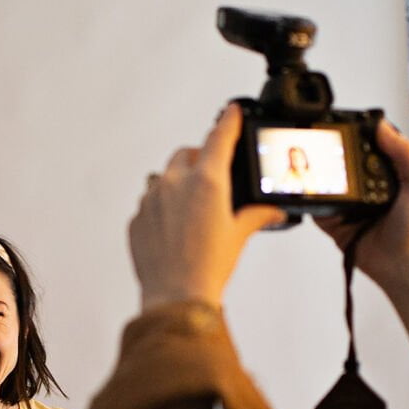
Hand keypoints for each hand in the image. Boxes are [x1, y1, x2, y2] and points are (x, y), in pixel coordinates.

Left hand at [130, 104, 285, 308]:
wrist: (176, 296)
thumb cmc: (208, 267)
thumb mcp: (238, 236)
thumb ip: (255, 217)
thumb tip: (271, 213)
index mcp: (207, 182)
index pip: (219, 138)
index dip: (228, 122)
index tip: (231, 112)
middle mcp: (175, 184)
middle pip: (187, 154)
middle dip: (200, 159)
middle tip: (213, 177)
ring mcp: (151, 199)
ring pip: (163, 176)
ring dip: (177, 182)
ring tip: (190, 206)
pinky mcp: (136, 218)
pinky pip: (149, 202)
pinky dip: (161, 207)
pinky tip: (174, 229)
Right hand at [315, 119, 408, 288]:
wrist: (405, 264)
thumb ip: (405, 152)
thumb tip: (382, 128)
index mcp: (387, 176)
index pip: (367, 150)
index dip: (357, 138)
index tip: (345, 128)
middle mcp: (367, 190)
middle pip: (343, 166)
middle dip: (333, 157)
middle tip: (324, 148)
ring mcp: (350, 207)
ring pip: (328, 186)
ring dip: (321, 178)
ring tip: (314, 168)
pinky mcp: (336, 225)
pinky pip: (318, 209)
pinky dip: (314, 202)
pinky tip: (313, 194)